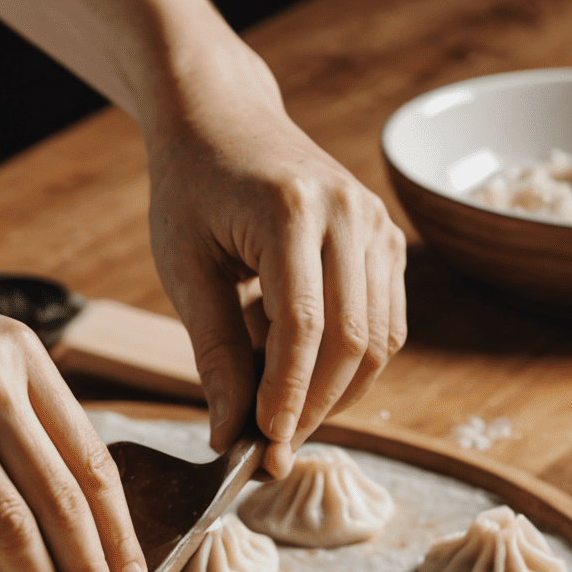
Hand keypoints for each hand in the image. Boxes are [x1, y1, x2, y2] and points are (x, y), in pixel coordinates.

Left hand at [145, 39, 407, 472]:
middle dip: (313, 408)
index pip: (302, 328)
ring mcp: (377, 225)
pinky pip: (385, 325)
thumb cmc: (191, 193)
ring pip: (378, 341)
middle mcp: (349, 213)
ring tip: (277, 407)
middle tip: (270, 451)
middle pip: (351, 341)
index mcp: (291, 212)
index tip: (262, 449)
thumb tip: (230, 436)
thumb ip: (212, 353)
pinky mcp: (387, 241)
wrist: (223, 120)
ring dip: (333, 393)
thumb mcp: (184, 270)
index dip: (286, 398)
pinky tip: (296, 364)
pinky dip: (348, 364)